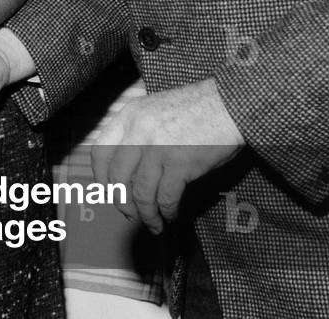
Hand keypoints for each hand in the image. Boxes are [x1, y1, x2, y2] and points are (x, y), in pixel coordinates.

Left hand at [91, 78, 245, 233]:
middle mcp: (138, 131)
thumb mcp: (154, 109)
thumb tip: (129, 170)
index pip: (100, 152)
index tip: (109, 192)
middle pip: (116, 178)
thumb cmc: (194, 108)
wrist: (228, 104)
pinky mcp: (181, 164)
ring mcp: (158, 148)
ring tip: (154, 223)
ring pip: (140, 193)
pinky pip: (166, 197)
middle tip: (130, 214)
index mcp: (128, 115)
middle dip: (121, 203)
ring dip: (146, 214)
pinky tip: (171, 215)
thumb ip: (137, 132)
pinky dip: (167, 211)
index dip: (101, 178)